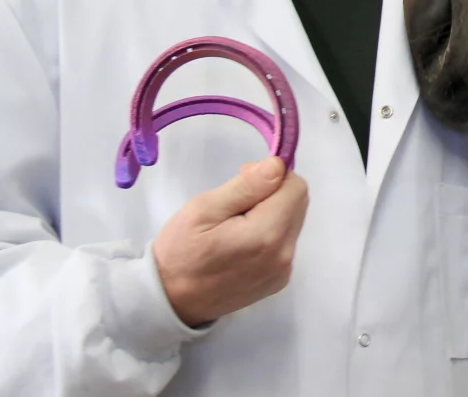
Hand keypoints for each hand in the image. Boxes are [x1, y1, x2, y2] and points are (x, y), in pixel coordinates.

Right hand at [152, 156, 308, 327]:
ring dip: (272, 211)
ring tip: (236, 222)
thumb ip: (246, 185)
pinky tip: (242, 241)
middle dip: (273, 191)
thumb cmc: (180, 253)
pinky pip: (285, 241)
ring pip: (293, 220)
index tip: (244, 178)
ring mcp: (283, 271)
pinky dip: (270, 232)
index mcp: (268, 235)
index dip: (272, 174)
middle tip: (237, 200)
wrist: (170, 303)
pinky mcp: (278, 280)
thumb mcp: (203, 209)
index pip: (296, 187)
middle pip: (298, 202)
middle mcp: (284, 255)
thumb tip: (278, 166)